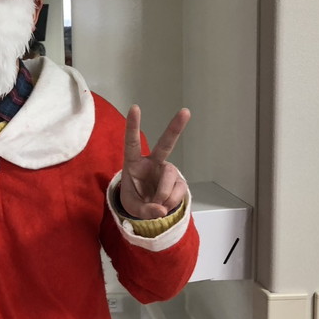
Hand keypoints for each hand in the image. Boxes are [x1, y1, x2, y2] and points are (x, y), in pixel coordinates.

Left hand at [120, 105, 190, 219]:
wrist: (147, 208)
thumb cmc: (135, 199)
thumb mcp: (132, 207)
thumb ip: (143, 210)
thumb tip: (161, 210)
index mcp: (134, 163)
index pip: (132, 143)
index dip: (133, 126)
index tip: (135, 107)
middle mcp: (153, 162)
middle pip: (165, 144)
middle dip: (176, 127)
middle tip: (186, 111)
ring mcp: (167, 170)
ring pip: (170, 177)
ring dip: (163, 194)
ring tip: (157, 204)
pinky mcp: (179, 181)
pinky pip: (178, 191)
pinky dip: (171, 202)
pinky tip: (164, 205)